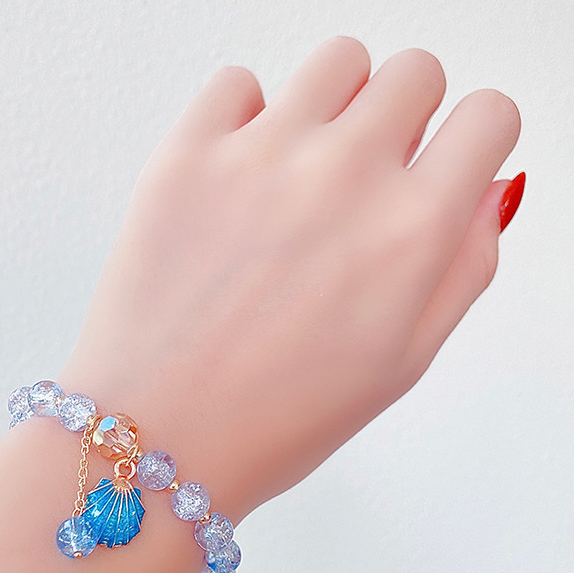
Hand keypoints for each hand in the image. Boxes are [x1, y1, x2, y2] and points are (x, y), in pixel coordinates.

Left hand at [56, 36, 521, 521]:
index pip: (489, 115)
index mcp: (410, 233)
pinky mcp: (185, 156)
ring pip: (337, 61)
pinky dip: (246, 118)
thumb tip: (488, 188)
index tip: (441, 166)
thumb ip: (463, 266)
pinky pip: (238, 82)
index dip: (471, 142)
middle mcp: (343, 177)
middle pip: (414, 73)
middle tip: (363, 181)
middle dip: (404, 121)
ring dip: (335, 106)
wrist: (157, 436)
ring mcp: (259, 158)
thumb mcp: (401, 365)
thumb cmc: (275, 420)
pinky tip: (237, 178)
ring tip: (301, 173)